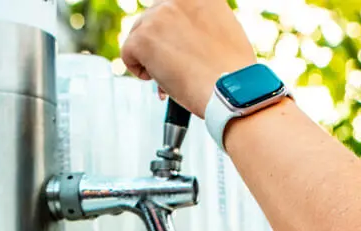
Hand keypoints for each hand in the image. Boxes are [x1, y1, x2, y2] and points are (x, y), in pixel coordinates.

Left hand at [122, 0, 255, 117]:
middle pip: (153, 20)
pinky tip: (160, 80)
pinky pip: (127, 54)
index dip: (173, 33)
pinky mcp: (143, 38)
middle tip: (176, 68)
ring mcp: (158, 17)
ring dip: (151, 58)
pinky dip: (139, 71)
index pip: (171, 10)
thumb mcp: (226, 32)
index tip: (179, 48)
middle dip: (160, 45)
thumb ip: (202, 25)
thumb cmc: (233, 73)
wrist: (232, 91)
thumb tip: (184, 36)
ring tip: (172, 76)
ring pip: (139, 36)